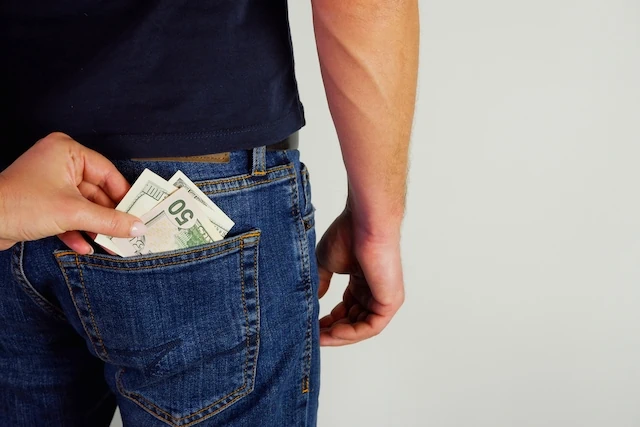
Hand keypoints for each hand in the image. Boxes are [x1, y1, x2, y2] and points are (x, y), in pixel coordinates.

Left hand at [0, 132, 145, 252]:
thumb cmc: (22, 205)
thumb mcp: (74, 213)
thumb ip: (110, 220)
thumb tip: (138, 227)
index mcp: (68, 152)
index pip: (107, 172)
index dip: (124, 195)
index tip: (139, 213)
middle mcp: (60, 162)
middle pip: (97, 190)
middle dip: (108, 216)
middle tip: (128, 232)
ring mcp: (50, 182)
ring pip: (84, 205)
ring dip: (95, 226)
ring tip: (110, 244)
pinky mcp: (42, 201)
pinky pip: (69, 214)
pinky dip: (77, 230)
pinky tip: (85, 247)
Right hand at [316, 206, 404, 345]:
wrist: (364, 223)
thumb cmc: (348, 234)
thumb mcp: (326, 263)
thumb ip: (321, 283)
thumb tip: (313, 301)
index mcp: (362, 282)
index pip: (346, 309)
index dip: (328, 321)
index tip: (311, 326)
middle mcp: (374, 291)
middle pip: (353, 321)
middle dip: (332, 332)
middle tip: (313, 337)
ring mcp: (384, 297)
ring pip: (361, 328)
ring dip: (339, 336)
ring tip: (320, 337)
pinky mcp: (390, 302)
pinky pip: (371, 327)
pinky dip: (352, 333)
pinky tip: (334, 332)